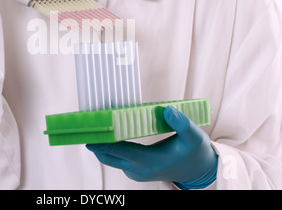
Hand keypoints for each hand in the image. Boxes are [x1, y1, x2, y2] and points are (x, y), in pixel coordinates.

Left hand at [86, 106, 217, 188]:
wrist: (198, 171)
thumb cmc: (195, 152)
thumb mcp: (194, 137)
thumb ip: (182, 123)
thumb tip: (167, 109)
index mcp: (151, 161)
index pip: (121, 151)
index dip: (104, 143)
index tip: (89, 135)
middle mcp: (139, 169)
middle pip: (109, 157)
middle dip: (95, 142)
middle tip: (83, 125)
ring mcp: (136, 172)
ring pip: (111, 159)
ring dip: (100, 145)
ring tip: (91, 126)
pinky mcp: (135, 170)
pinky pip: (117, 159)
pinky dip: (110, 148)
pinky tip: (106, 134)